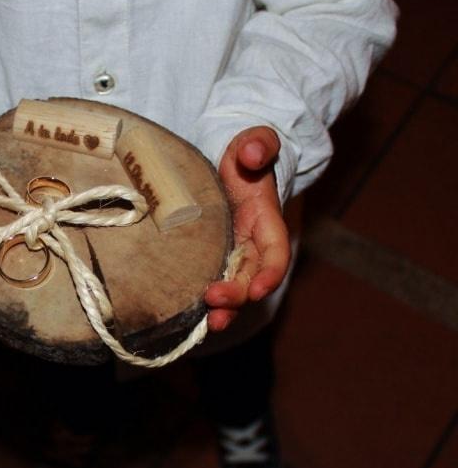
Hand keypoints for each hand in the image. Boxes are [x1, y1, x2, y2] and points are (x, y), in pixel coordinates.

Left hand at [204, 126, 290, 331]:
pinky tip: (190, 316)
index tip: (258, 288)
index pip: (275, 254)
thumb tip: (253, 153)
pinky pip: (213, 283)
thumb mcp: (252, 143)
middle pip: (252, 279)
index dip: (270, 273)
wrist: (225, 166)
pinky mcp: (211, 258)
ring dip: (225, 309)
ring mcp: (232, 255)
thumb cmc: (242, 155)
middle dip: (238, 295)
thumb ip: (259, 144)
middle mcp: (252, 245)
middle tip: (215, 301)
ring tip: (209, 324)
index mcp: (266, 222)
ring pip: (233, 289)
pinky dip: (205, 303)